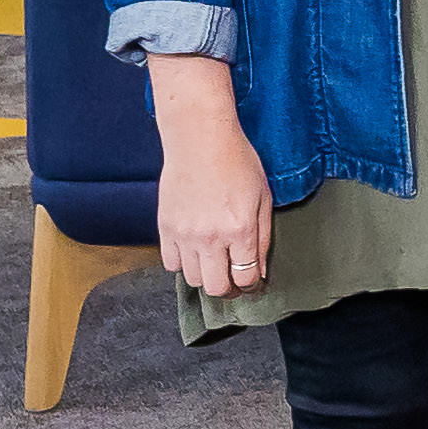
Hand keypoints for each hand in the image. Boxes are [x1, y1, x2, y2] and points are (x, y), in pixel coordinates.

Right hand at [153, 102, 273, 298]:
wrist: (199, 139)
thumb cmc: (236, 161)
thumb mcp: (262, 198)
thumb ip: (263, 238)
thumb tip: (261, 272)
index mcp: (240, 229)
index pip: (246, 277)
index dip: (252, 286)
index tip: (253, 283)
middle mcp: (210, 237)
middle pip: (218, 287)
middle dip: (230, 289)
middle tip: (234, 280)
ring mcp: (184, 234)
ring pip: (193, 279)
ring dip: (206, 276)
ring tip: (214, 262)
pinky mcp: (165, 227)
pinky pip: (170, 263)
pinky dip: (182, 263)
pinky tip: (193, 251)